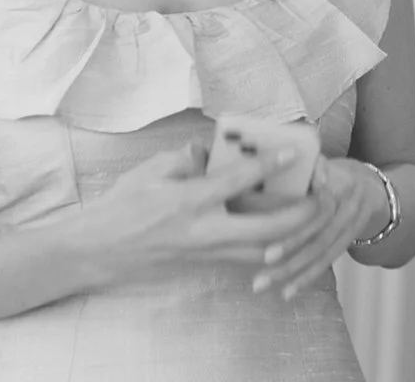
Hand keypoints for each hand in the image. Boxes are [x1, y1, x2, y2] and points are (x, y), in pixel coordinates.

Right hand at [77, 142, 317, 285]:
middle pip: (264, 231)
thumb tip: (215, 149)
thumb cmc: (121, 206)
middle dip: (298, 215)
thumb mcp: (151, 171)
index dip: (267, 165)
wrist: (95, 252)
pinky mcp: (204, 266)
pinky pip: (246, 261)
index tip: (291, 152)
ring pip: (261, 254)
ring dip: (291, 237)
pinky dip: (269, 250)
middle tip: (319, 195)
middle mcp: (202, 232)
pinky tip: (285, 234)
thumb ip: (188, 158)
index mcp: (188, 201)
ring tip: (311, 215)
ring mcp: (205, 254)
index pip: (236, 182)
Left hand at [252, 157, 386, 299]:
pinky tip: (287, 292)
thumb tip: (269, 172)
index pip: (320, 209)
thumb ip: (306, 168)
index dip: (297, 231)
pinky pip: (328, 260)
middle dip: (290, 251)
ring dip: (294, 272)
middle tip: (260, 268)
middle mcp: (351, 206)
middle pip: (319, 235)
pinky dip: (307, 277)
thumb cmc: (332, 172)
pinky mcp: (349, 240)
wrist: (371, 187)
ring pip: (323, 251)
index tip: (268, 248)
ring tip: (262, 284)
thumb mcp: (322, 162)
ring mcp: (353, 224)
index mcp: (341, 183)